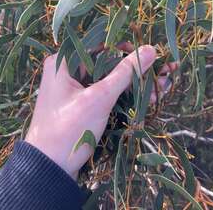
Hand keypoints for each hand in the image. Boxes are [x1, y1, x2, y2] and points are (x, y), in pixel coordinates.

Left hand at [25, 45, 173, 179]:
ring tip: (162, 86)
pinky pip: (106, 92)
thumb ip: (125, 73)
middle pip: (108, 62)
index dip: (125, 46)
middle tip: (161, 71)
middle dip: (135, 68)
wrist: (49, 170)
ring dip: (134, 83)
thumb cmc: (70, 128)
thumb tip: (150, 49)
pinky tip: (148, 97)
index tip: (148, 53)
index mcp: (64, 61)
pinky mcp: (82, 103)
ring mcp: (75, 88)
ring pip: (110, 78)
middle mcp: (68, 70)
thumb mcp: (100, 98)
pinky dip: (124, 94)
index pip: (99, 43)